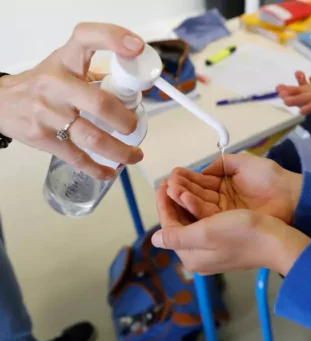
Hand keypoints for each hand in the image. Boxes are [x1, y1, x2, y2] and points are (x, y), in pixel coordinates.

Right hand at [0, 23, 144, 179]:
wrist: (3, 103)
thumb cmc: (42, 85)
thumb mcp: (64, 68)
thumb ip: (95, 75)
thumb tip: (132, 90)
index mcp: (66, 61)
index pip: (87, 38)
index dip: (113, 38)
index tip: (136, 48)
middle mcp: (57, 84)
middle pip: (100, 103)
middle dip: (126, 121)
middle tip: (134, 127)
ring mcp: (48, 113)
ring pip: (93, 137)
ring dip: (120, 151)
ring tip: (134, 155)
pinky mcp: (43, 138)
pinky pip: (77, 158)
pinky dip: (97, 169)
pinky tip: (109, 172)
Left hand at [152, 181, 310, 274]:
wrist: (276, 241)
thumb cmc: (240, 234)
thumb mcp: (205, 233)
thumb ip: (177, 236)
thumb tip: (154, 240)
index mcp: (191, 256)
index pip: (169, 228)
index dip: (163, 205)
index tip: (161, 183)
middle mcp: (198, 256)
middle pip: (178, 225)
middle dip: (172, 202)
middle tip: (169, 180)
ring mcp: (211, 250)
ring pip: (190, 223)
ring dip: (183, 203)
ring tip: (180, 183)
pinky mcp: (222, 243)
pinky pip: (202, 223)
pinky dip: (197, 208)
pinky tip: (197, 195)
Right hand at [166, 153, 302, 223]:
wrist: (291, 197)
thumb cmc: (269, 178)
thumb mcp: (243, 163)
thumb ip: (221, 165)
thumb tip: (202, 169)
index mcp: (224, 186)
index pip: (201, 183)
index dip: (187, 179)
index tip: (172, 175)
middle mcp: (221, 201)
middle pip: (197, 195)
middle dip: (181, 189)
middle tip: (165, 185)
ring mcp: (224, 214)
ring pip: (199, 206)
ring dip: (183, 198)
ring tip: (169, 190)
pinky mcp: (228, 224)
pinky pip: (208, 215)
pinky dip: (194, 207)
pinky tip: (182, 198)